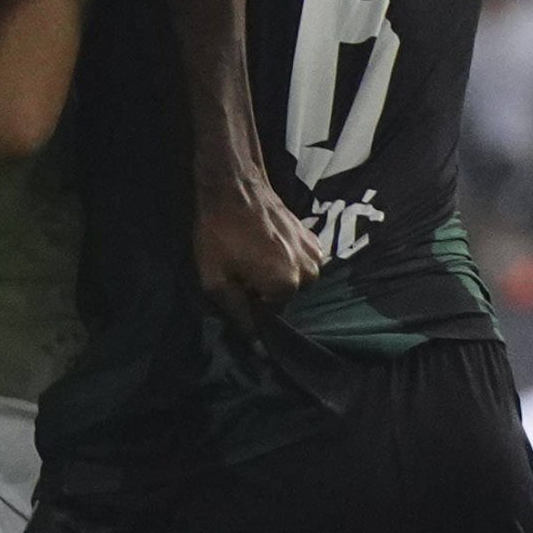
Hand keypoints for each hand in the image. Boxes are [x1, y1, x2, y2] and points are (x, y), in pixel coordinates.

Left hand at [192, 173, 322, 332]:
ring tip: (254, 256)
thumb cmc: (220, 234)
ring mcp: (315, 255)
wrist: (235, 186)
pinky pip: (301, 264)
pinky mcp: (314, 240)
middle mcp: (308, 273)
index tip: (236, 287)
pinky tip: (267, 246)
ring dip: (276, 276)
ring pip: (295, 282)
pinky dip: (286, 261)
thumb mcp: (216, 280)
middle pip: (284, 298)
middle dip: (264, 291)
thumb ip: (238, 314)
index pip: (270, 316)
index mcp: (286, 285)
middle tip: (242, 269)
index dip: (250, 305)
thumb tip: (256, 345)